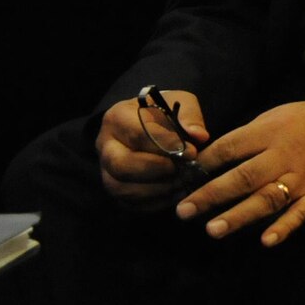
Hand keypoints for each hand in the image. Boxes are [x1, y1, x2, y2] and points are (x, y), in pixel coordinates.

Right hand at [96, 89, 209, 209]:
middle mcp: (105, 145)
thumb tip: (199, 135)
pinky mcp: (115, 188)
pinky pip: (129, 203)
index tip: (192, 152)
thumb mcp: (181, 102)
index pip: (137, 134)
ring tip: (184, 181)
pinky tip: (177, 192)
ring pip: (122, 188)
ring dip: (158, 189)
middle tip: (185, 169)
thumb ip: (190, 116)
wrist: (152, 125)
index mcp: (118, 117)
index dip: (166, 145)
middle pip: (122, 165)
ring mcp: (106, 169)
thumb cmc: (166, 113)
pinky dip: (156, 201)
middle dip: (158, 170)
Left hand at [176, 99, 304, 246]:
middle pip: (244, 177)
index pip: (230, 148)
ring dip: (240, 215)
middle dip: (212, 195)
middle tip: (184, 210)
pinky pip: (301, 213)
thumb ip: (247, 136)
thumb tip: (211, 157)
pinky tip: (266, 241)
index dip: (205, 162)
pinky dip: (285, 227)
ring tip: (213, 229)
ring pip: (268, 198)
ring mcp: (302, 177)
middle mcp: (284, 156)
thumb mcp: (275, 116)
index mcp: (271, 132)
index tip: (184, 176)